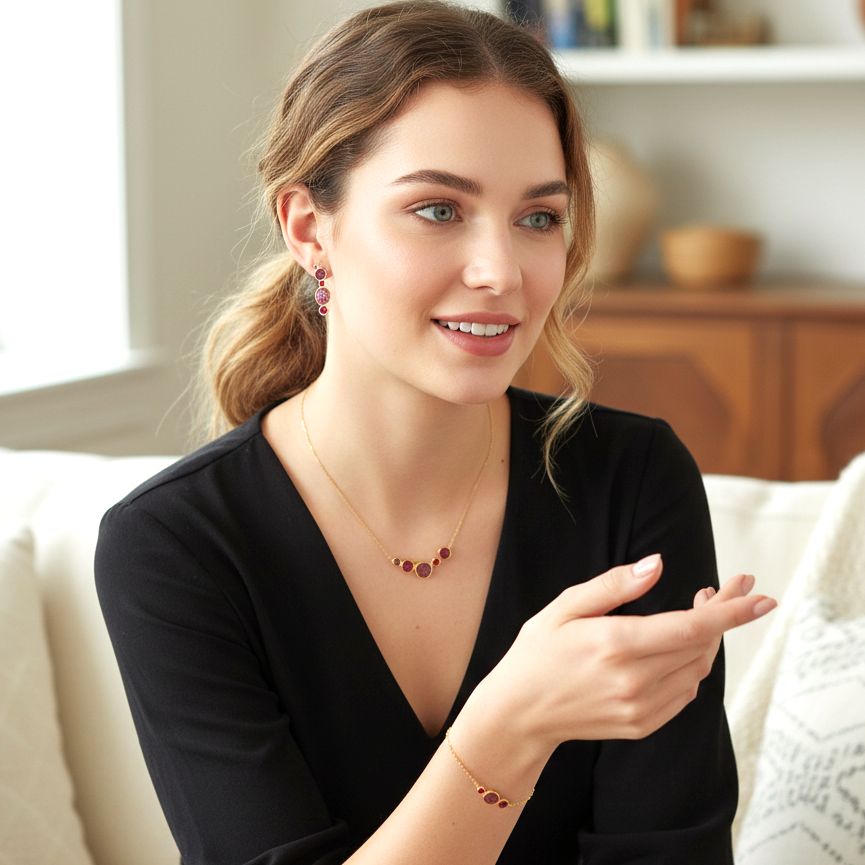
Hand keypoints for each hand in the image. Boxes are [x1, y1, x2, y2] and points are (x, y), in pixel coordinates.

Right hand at [478, 555, 774, 750]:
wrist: (518, 714)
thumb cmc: (537, 652)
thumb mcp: (565, 607)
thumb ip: (614, 585)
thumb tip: (658, 564)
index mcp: (616, 644)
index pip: (691, 627)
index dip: (732, 611)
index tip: (761, 596)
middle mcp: (634, 680)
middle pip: (702, 646)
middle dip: (723, 614)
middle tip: (727, 587)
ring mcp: (641, 708)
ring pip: (697, 670)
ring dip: (708, 640)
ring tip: (699, 612)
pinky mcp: (642, 725)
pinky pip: (685, 694)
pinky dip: (692, 667)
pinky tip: (680, 647)